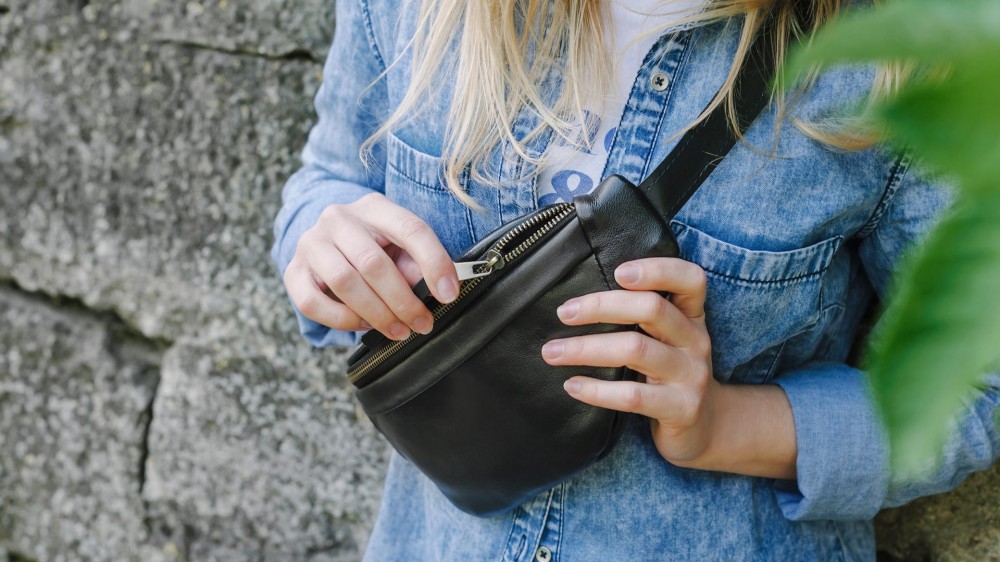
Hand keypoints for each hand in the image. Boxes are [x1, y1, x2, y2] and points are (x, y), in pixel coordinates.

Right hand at [282, 193, 459, 340]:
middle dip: (403, 301)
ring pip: (344, 282)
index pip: (410, 229)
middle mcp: (338, 218)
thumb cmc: (374, 246)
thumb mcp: (399, 246)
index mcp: (374, 206)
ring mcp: (311, 243)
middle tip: (422, 324)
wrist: (326, 242)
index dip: (434, 263)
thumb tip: (432, 291)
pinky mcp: (293, 271)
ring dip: (376, 314)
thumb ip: (415, 264)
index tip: (449, 294)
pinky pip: (313, 302)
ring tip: (398, 331)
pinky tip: (364, 325)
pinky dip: (342, 320)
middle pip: (373, 263)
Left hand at [541, 257, 720, 465]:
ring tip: (552, 352)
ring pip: (635, 350)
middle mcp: (696, 341)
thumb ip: (643, 315)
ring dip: (586, 349)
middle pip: (652, 309)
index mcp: (692, 316)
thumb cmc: (670, 373)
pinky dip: (596, 390)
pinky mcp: (681, 408)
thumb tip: (580, 299)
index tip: (617, 272)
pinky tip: (572, 385)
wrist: (704, 427)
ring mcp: (691, 375)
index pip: (690, 279)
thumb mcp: (668, 338)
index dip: (657, 270)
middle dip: (600, 307)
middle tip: (563, 313)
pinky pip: (632, 396)